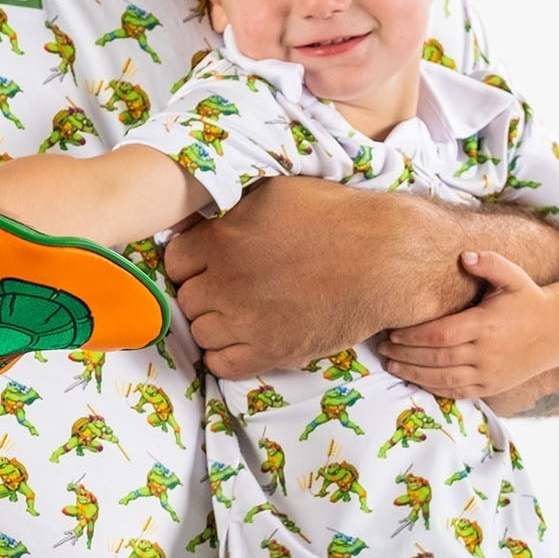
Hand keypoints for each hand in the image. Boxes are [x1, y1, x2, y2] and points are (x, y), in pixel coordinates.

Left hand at [162, 179, 468, 377]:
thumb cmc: (335, 218)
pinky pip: (221, 364)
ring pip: (201, 332)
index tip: (209, 261)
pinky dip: (224, 354)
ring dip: (214, 322)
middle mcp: (226, 284)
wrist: (384, 259)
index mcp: (222, 240)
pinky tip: (243, 338)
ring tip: (241, 310)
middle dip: (204, 290)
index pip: (174, 260)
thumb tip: (199, 220)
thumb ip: (230, 209)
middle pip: (187, 298)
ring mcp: (247, 322)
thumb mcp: (274, 193)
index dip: (192, 260)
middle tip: (231, 285)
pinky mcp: (271, 352)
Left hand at [378, 249, 558, 401]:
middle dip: (406, 353)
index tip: (393, 330)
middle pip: (437, 357)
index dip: (413, 335)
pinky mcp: (491, 386)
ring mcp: (489, 373)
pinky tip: (415, 379)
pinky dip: (434, 388)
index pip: (441, 334)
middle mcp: (487, 352)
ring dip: (414, 373)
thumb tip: (464, 256)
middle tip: (383, 346)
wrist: (558, 332)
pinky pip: (457, 391)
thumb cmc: (529, 300)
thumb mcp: (513, 276)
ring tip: (391, 363)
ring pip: (444, 378)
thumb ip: (489, 263)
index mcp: (487, 324)